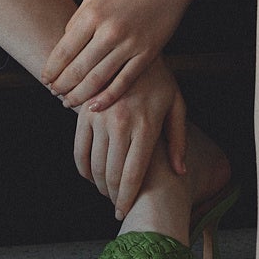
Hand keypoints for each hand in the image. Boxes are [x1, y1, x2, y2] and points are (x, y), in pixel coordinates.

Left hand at [41, 0, 193, 110]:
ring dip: (79, 95)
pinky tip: (95, 106)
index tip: (45, 80)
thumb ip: (79, 21)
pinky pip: (123, 82)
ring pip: (97, 79)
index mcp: (92, 14)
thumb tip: (65, 48)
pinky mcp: (147, 53)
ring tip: (68, 101)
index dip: (52, 69)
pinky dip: (107, 97)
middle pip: (77, 69)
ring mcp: (129, 44)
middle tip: (54, 93)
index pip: (64, 51)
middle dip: (61, 85)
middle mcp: (109, 30)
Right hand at [72, 58, 187, 217]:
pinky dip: (83, 168)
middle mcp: (121, 124)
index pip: (133, 174)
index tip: (122, 212)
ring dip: (98, 184)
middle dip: (112, 195)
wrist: (128, 46)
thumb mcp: (176, 104)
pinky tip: (90, 175)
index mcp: (146, 126)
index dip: (126, 198)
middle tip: (115, 204)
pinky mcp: (84, 112)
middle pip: (111, 174)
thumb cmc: (159, 79)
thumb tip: (179, 171)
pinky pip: (79, 149)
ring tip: (106, 191)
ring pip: (94, 165)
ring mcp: (100, 118)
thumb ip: (178, 139)